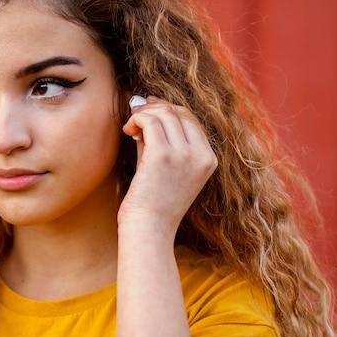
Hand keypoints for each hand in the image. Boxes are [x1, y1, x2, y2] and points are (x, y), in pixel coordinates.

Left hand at [119, 97, 216, 240]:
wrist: (149, 229)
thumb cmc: (153, 202)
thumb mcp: (166, 166)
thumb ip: (162, 139)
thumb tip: (148, 106)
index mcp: (208, 159)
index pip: (191, 120)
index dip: (169, 109)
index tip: (149, 109)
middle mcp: (201, 155)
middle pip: (179, 112)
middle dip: (155, 109)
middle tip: (136, 116)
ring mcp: (184, 155)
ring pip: (164, 114)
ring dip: (143, 114)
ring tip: (129, 126)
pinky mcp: (163, 156)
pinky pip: (150, 122)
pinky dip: (137, 119)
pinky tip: (127, 130)